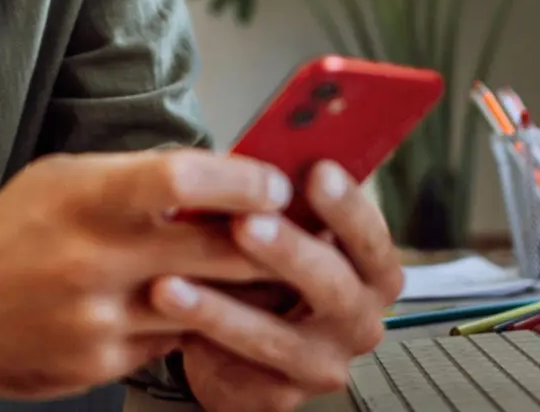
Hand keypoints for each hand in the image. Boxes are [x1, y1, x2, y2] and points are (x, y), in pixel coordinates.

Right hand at [0, 149, 294, 402]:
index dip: (242, 180)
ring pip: (205, 306)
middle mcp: (90, 258)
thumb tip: (220, 175)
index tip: (277, 181)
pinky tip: (199, 312)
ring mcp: (96, 319)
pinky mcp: (97, 365)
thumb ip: (133, 181)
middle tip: (303, 232)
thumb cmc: (2, 234)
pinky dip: (189, 327)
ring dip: (244, 292)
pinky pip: (168, 344)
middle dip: (270, 243)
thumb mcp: (59, 182)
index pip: (180, 178)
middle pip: (215, 251)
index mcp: (80, 196)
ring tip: (272, 274)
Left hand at [150, 161, 401, 411]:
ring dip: (224, 308)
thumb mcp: (273, 226)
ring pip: (280, 337)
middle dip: (289, 252)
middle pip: (335, 286)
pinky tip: (168, 308)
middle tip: (246, 225)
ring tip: (172, 283)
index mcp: (367, 269)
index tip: (317, 171)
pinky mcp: (281, 394)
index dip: (348, 206)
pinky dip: (203, 337)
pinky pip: (243, 368)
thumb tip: (253, 151)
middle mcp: (357, 318)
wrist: (234, 344)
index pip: (371, 238)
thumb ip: (275, 199)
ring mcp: (323, 361)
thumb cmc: (258, 266)